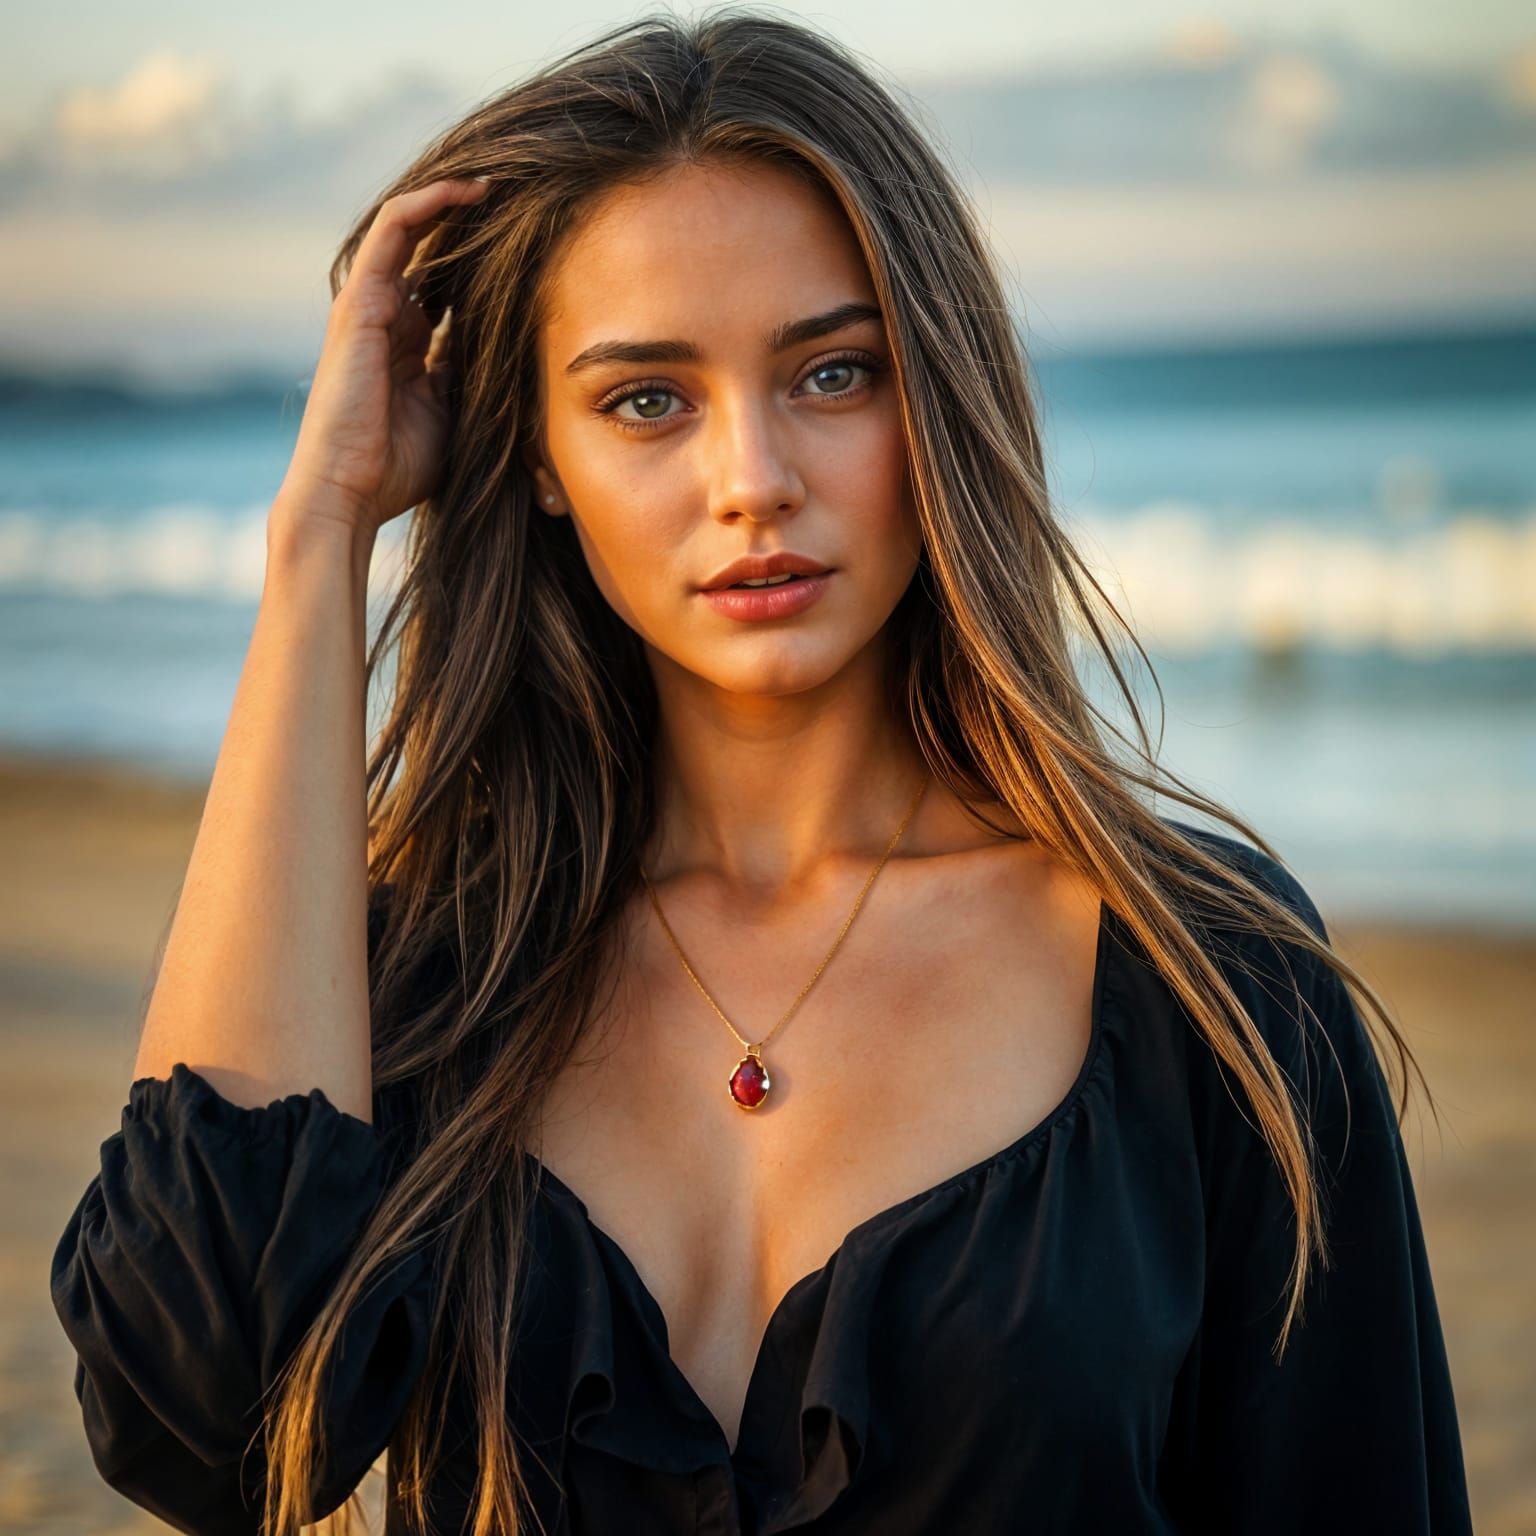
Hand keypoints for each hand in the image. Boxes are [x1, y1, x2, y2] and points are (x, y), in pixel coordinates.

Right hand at [276, 177, 490, 536]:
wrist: (349, 491)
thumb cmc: (399, 469)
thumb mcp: (456, 416)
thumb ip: (474, 379)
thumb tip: (517, 356)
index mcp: (409, 345)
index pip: (448, 286)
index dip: (485, 263)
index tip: (533, 247)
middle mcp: (388, 317)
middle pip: (432, 250)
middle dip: (473, 223)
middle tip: (525, 199)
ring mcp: (371, 305)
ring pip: (412, 227)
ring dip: (455, 199)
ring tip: (501, 179)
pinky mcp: (361, 299)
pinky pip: (394, 229)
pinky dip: (429, 203)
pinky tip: (470, 189)